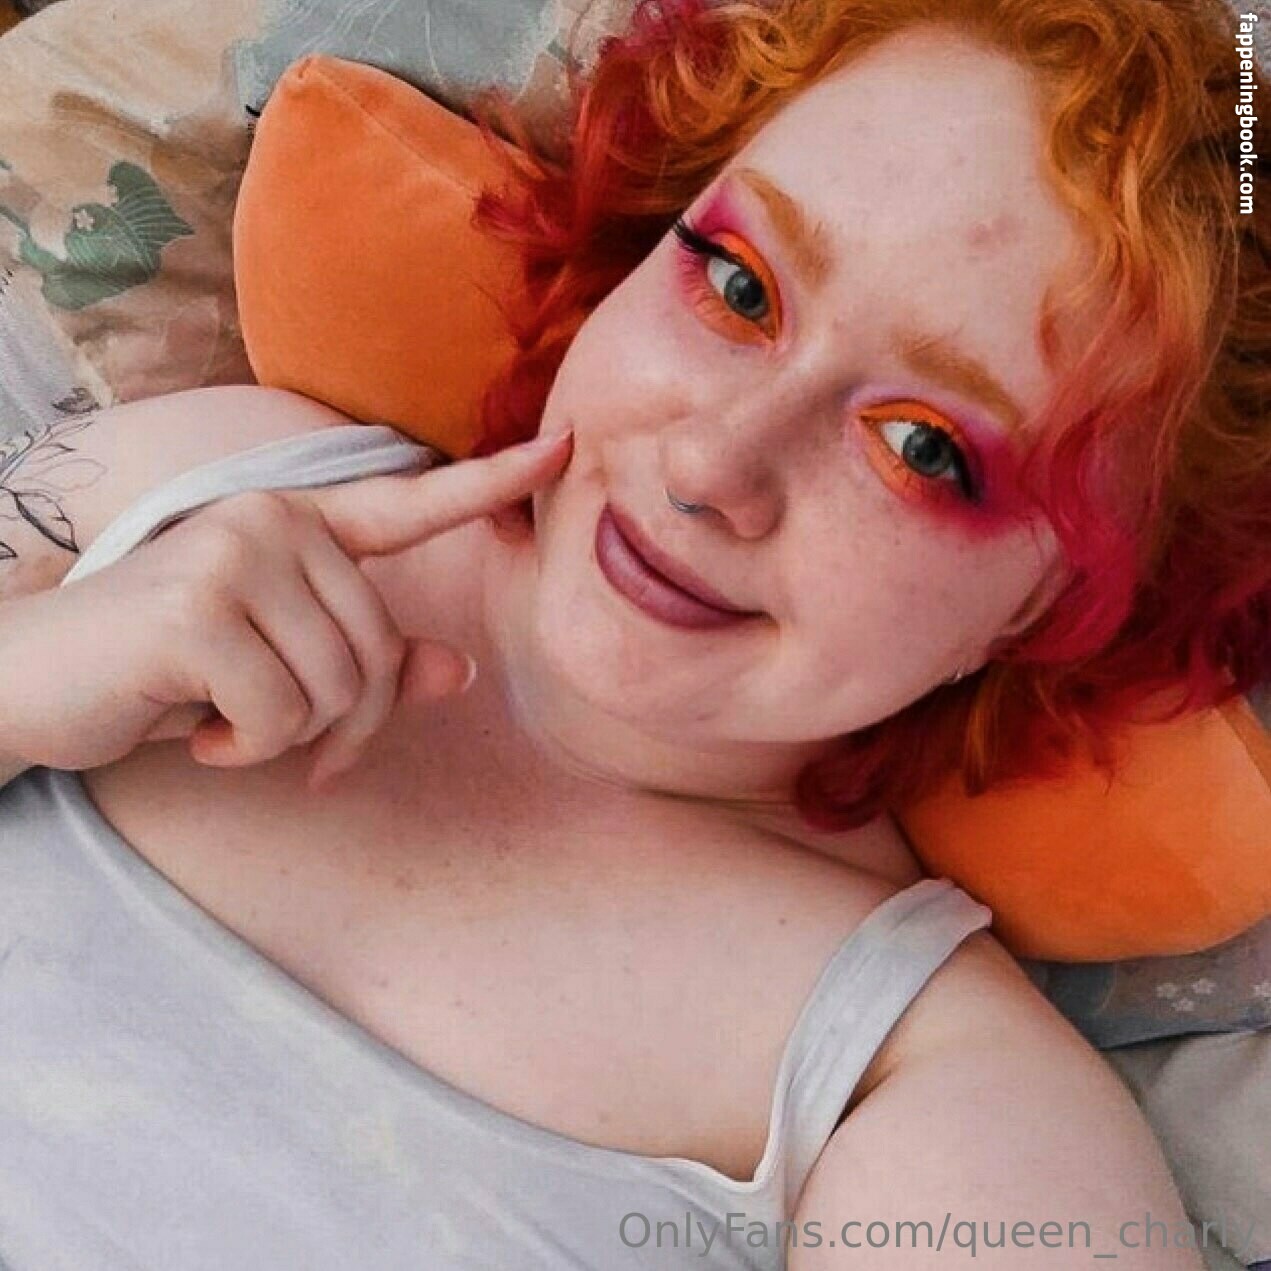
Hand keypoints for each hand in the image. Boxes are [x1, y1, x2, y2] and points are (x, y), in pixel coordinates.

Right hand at [0, 430, 571, 788]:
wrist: (30, 682)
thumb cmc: (164, 674)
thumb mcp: (275, 669)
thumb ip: (364, 663)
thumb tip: (457, 670)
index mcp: (300, 525)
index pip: (409, 504)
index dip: (494, 483)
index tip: (567, 447)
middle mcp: (275, 519)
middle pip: (382, 651)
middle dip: (345, 724)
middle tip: (281, 739)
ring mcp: (236, 553)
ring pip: (339, 689)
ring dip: (288, 737)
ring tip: (225, 720)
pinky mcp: (200, 608)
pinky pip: (283, 716)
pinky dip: (246, 748)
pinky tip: (194, 727)